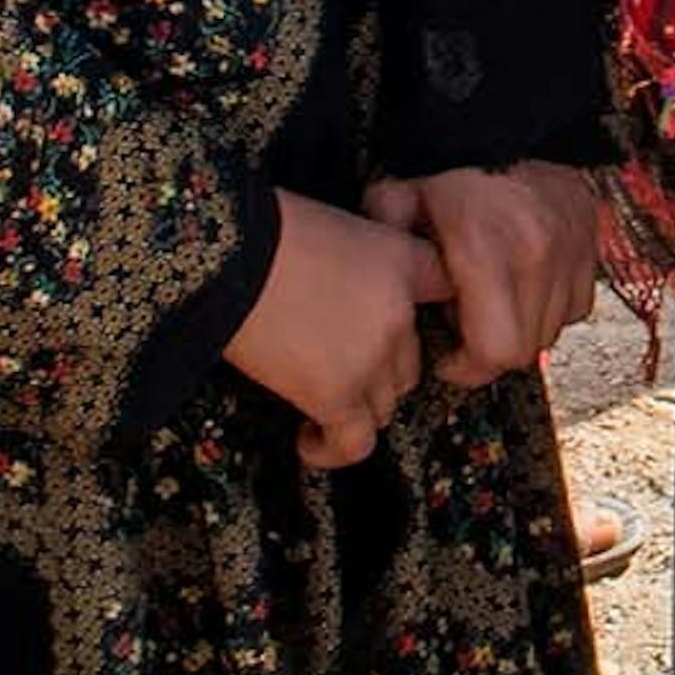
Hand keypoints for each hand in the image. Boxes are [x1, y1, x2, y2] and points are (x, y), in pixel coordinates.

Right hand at [225, 191, 437, 464]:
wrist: (230, 254)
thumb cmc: (269, 231)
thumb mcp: (335, 225)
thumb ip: (359, 264)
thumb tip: (344, 293)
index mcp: (401, 261)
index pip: (443, 290)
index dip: (419, 310)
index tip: (394, 324)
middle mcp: (398, 315)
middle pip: (408, 363)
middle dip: (378, 370)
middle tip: (334, 364)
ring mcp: (371, 359)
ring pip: (385, 404)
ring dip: (355, 406)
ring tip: (318, 399)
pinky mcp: (336, 395)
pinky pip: (354, 443)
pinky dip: (332, 449)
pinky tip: (309, 439)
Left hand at [366, 163, 591, 388]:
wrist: (510, 115)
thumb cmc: (451, 161)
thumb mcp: (401, 195)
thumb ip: (383, 239)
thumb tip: (367, 278)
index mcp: (485, 249)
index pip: (496, 351)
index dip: (468, 368)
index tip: (447, 359)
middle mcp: (537, 254)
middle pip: (526, 350)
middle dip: (492, 352)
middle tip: (465, 330)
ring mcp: (571, 250)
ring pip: (552, 331)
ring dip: (522, 329)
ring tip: (492, 302)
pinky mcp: (591, 243)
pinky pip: (576, 305)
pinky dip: (551, 307)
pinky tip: (523, 286)